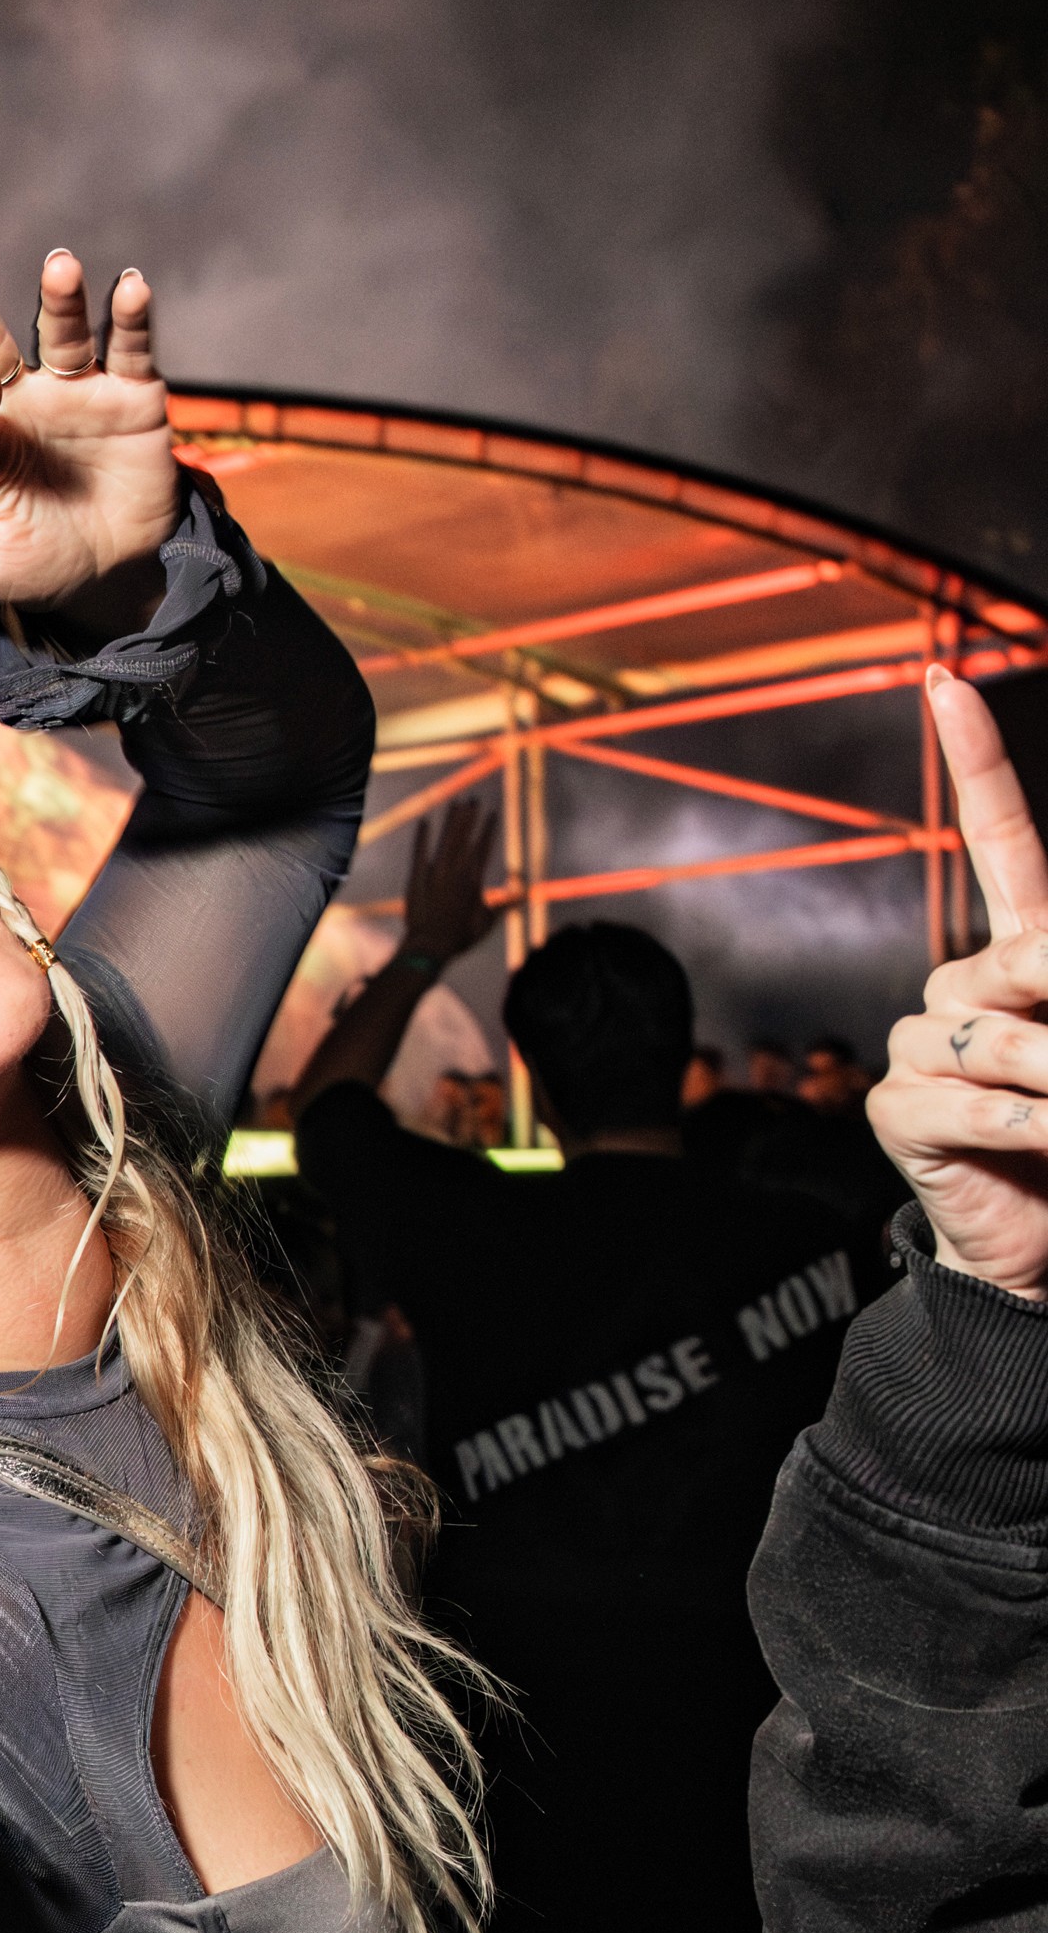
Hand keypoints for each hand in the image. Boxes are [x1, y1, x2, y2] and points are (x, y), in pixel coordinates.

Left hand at [0, 226, 182, 608]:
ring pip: (62, 334)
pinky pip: (132, 349)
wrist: (108, 578)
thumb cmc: (27, 561)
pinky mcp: (133, 396)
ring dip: (61, 299)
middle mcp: (19, 400)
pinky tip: (130, 287)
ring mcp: (76, 393)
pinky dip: (132, 317)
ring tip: (59, 266)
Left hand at [397, 785, 499, 980]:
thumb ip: (505, 905)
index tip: (493, 812)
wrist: (429, 947)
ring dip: (451, 821)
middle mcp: (455, 872)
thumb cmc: (460, 937)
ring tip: (456, 803)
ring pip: (445, 841)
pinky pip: (418, 852)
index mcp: (473, 879)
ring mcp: (434, 873)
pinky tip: (424, 821)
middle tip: (473, 799)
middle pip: (464, 837)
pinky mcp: (416, 878)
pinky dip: (421, 837)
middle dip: (470, 817)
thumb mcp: (487, 921)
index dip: (488, 828)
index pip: (484, 847)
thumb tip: (525, 897)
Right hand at [878, 673, 1047, 1300]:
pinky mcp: (899, 1113)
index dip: (973, 760)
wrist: (1042, 1250)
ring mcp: (922, 1049)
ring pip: (1001, 1039)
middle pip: (1017, 955)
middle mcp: (960, 988)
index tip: (945, 682)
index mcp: (1013, 954)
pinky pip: (972, 1103)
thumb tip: (1046, 965)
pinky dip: (1034, 1127)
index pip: (996, 837)